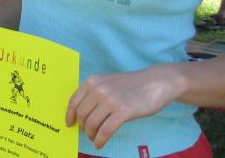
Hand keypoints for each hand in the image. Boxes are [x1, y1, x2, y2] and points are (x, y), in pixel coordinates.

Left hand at [65, 66, 181, 149]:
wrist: (155, 83)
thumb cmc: (131, 86)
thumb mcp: (108, 83)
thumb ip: (94, 93)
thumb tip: (81, 113)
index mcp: (93, 81)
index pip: (74, 101)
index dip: (69, 115)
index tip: (69, 124)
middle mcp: (99, 89)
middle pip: (82, 114)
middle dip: (82, 127)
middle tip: (87, 133)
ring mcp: (111, 100)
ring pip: (92, 124)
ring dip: (91, 135)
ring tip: (94, 138)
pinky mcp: (123, 111)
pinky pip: (105, 130)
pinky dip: (100, 140)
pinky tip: (100, 144)